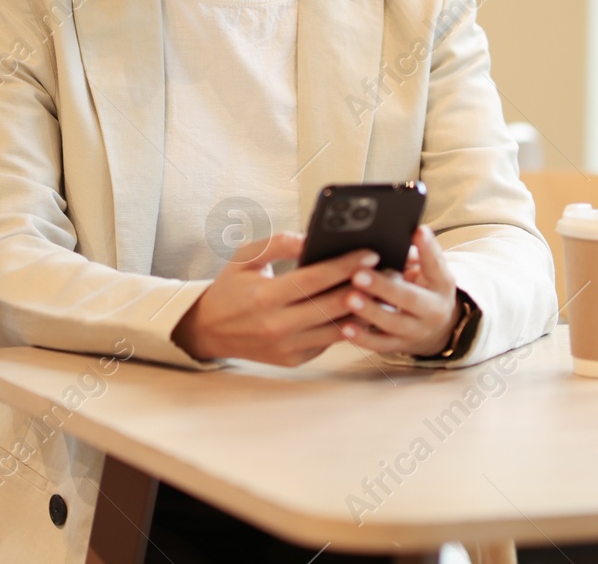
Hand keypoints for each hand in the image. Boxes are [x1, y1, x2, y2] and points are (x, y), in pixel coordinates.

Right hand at [172, 232, 381, 365]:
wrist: (209, 330)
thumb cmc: (230, 288)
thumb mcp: (245, 257)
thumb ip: (278, 244)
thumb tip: (311, 238)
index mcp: (265, 296)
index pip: (315, 278)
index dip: (345, 265)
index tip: (370, 253)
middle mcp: (278, 325)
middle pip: (333, 306)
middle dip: (364, 287)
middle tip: (387, 272)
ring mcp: (288, 347)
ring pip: (337, 329)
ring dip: (363, 310)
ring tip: (382, 291)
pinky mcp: (295, 359)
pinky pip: (329, 342)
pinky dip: (347, 327)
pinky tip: (363, 311)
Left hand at [339, 225, 459, 356]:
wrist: (437, 330)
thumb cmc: (423, 289)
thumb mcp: (429, 272)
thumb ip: (417, 255)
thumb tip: (401, 235)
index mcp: (441, 285)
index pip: (437, 265)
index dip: (429, 248)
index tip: (418, 230)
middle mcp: (433, 310)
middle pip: (410, 299)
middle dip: (384, 286)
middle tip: (359, 274)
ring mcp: (416, 331)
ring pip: (393, 323)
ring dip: (369, 311)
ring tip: (348, 297)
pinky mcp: (399, 346)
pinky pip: (380, 344)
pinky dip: (362, 337)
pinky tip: (344, 326)